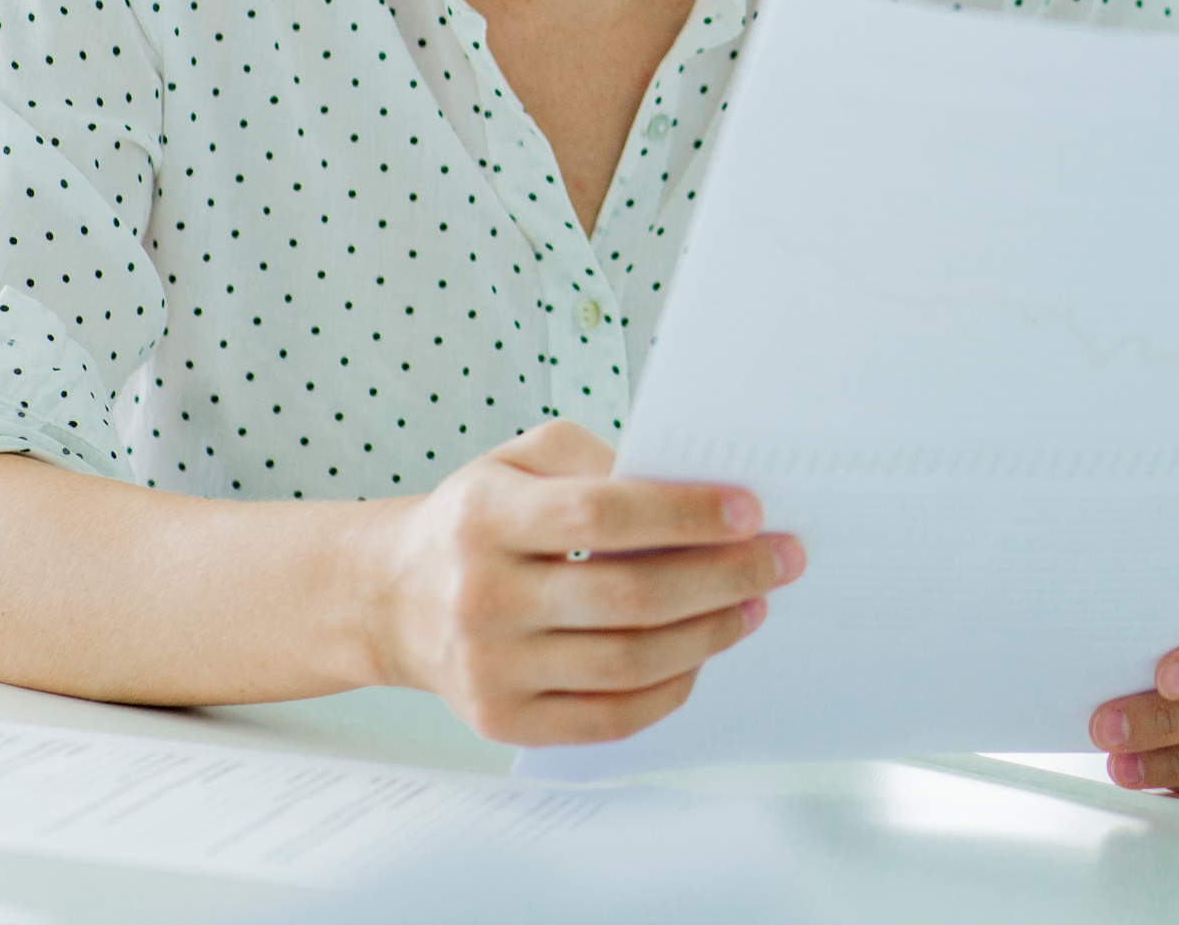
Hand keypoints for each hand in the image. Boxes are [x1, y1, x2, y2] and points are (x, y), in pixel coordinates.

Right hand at [358, 419, 801, 744]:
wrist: (395, 597)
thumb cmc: (480, 517)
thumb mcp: (522, 458)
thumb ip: (599, 462)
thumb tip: (692, 490)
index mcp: (486, 518)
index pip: (602, 516)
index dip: (685, 514)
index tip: (752, 510)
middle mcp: (482, 597)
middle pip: (628, 598)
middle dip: (723, 578)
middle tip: (783, 559)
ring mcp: (490, 669)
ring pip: (628, 663)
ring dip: (709, 634)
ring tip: (754, 605)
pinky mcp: (503, 720)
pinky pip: (608, 718)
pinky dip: (669, 689)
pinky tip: (701, 655)